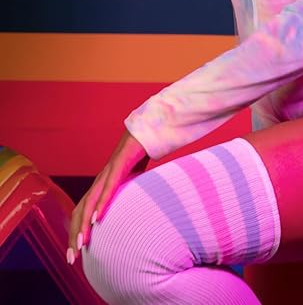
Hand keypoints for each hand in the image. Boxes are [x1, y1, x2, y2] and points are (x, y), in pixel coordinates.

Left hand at [66, 130, 148, 265]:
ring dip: (83, 225)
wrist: (144, 130)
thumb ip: (128, 197)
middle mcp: (100, 181)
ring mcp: (108, 173)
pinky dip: (101, 204)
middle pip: (80, 211)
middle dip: (74, 236)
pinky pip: (108, 187)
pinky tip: (96, 219)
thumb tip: (133, 215)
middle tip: (72, 259)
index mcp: (101, 186)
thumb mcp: (134, 183)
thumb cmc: (139, 157)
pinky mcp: (119, 165)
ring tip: (81, 244)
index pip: (83, 213)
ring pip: (90, 202)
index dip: (76, 234)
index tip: (75, 255)